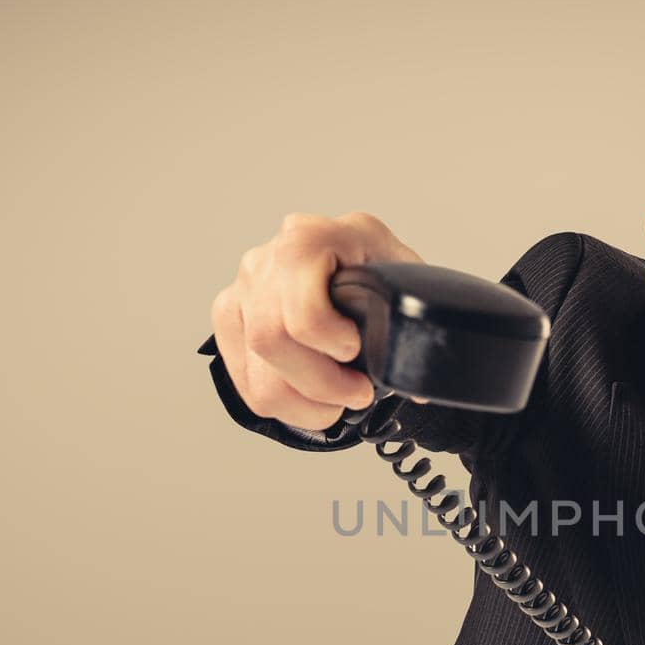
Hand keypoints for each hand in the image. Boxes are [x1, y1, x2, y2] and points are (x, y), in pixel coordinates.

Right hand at [209, 211, 424, 430]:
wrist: (358, 263)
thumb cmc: (380, 271)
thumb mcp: (406, 280)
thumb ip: (409, 321)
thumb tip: (414, 384)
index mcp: (313, 238)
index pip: (300, 305)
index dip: (330, 340)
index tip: (355, 350)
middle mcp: (268, 260)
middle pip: (270, 341)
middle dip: (322, 384)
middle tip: (356, 392)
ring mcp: (243, 290)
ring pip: (259, 376)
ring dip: (306, 404)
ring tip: (337, 402)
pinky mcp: (229, 321)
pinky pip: (248, 386)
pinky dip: (287, 407)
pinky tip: (313, 397)